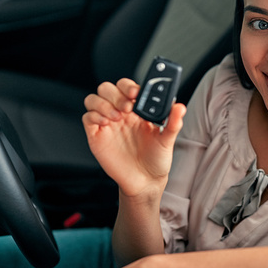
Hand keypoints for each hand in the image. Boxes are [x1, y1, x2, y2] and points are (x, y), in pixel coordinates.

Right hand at [83, 79, 185, 196]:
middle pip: (107, 89)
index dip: (128, 86)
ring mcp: (107, 123)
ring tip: (117, 117)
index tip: (136, 93)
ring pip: (94, 99)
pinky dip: (94, 115)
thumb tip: (180, 107)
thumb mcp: (167, 140)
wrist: (145, 182)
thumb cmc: (156, 159)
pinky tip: (107, 123)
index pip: (127, 87)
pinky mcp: (96, 135)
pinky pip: (87, 118)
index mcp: (137, 110)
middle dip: (116, 94)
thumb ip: (173, 122)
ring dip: (103, 103)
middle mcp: (121, 113)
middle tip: (127, 107)